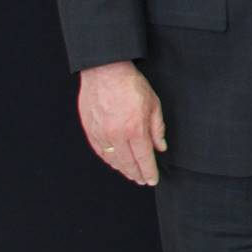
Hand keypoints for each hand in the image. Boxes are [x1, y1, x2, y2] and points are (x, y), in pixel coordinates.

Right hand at [78, 61, 166, 185]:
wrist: (105, 71)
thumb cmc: (131, 85)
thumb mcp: (153, 104)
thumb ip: (157, 129)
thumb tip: (160, 147)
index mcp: (135, 129)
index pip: (144, 158)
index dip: (149, 171)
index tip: (152, 179)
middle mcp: (116, 135)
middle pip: (128, 163)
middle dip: (137, 174)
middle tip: (143, 180)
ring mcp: (101, 134)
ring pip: (112, 159)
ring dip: (123, 169)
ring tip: (131, 174)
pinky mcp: (90, 130)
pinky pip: (100, 151)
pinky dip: (109, 159)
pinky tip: (115, 163)